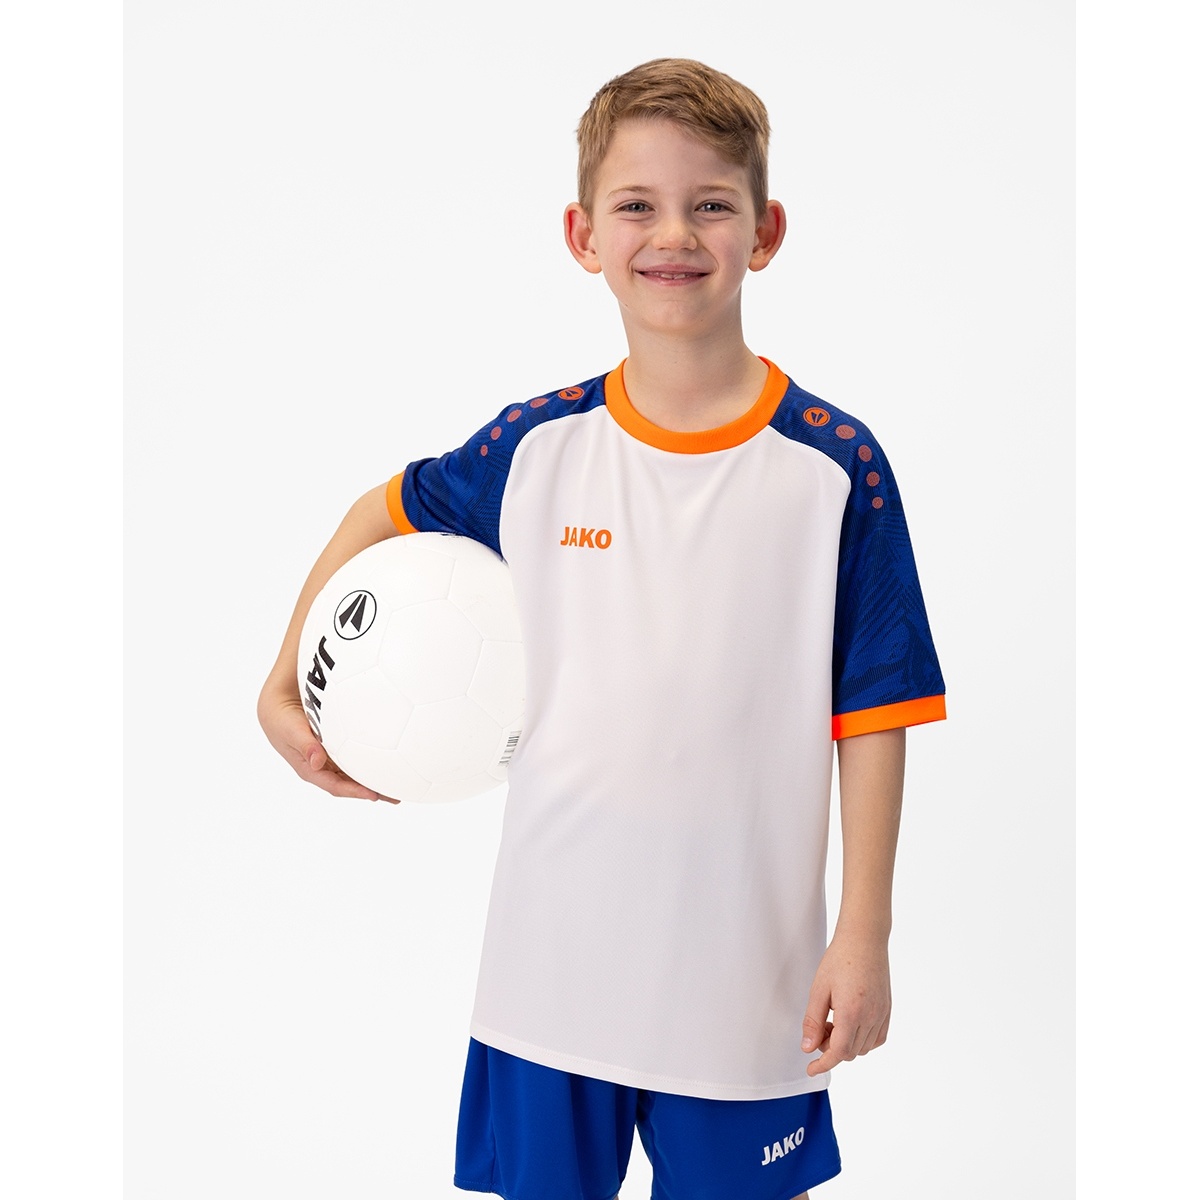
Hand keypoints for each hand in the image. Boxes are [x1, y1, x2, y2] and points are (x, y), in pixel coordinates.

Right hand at [257, 686, 397, 802]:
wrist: (278, 706)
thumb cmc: (283, 720)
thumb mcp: (290, 731)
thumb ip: (304, 744)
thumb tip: (317, 761)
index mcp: (310, 769)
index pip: (336, 786)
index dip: (354, 792)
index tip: (373, 795)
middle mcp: (323, 767)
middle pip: (350, 784)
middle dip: (371, 791)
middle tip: (396, 796)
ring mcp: (330, 758)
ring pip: (354, 773)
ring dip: (373, 779)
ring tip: (397, 784)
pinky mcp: (336, 747)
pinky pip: (355, 758)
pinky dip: (369, 761)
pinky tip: (386, 760)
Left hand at [801, 932, 890, 1075]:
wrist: (864, 939)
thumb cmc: (840, 959)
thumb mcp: (818, 989)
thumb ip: (813, 1021)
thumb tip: (808, 1047)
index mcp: (852, 1012)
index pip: (839, 1052)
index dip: (823, 1064)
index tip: (811, 1068)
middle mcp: (871, 1017)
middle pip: (851, 1053)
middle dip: (831, 1049)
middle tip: (820, 1029)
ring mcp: (882, 1014)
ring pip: (864, 1048)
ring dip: (847, 1044)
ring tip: (833, 1021)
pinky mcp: (888, 1009)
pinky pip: (877, 1037)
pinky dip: (863, 1039)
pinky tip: (851, 1023)